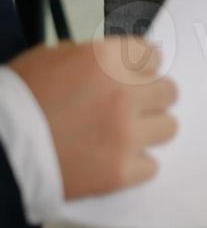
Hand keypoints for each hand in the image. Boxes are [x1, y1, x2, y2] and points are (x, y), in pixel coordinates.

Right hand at [9, 29, 206, 202]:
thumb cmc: (17, 102)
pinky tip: (113, 159)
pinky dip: (135, 164)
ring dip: (148, 129)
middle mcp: (124, 95)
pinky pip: (151, 165)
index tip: (134, 76)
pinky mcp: (120, 172)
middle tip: (127, 106)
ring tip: (122, 134)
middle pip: (168, 91)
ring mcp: (125, 135)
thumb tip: (118, 60)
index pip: (154, 56)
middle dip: (149, 97)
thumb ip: (92, 57)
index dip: (141, 67)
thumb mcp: (50, 58)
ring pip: (168, 126)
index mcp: (108, 61)